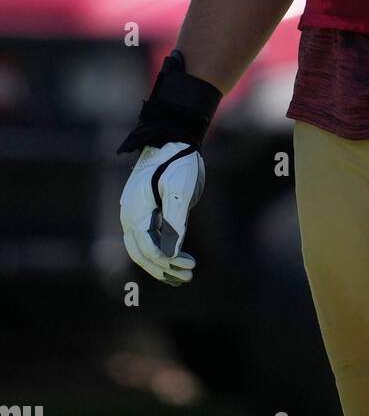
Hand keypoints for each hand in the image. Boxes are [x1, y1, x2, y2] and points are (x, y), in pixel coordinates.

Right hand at [120, 141, 204, 285]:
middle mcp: (131, 215)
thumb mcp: (179, 189)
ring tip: (184, 276)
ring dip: (161, 265)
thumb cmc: (177, 160)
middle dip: (163, 269)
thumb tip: (171, 253)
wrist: (173, 137)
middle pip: (141, 253)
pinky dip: (159, 253)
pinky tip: (175, 261)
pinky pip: (147, 239)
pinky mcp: (145, 211)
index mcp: (136, 210)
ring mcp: (136, 213)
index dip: (167, 261)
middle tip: (188, 277)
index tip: (190, 266)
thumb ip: (175, 221)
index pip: (148, 247)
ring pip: (142, 249)